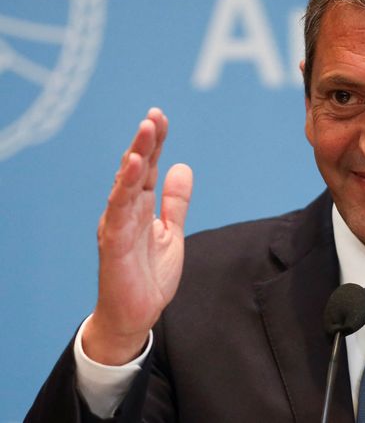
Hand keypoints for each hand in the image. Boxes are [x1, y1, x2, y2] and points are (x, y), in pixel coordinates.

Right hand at [83, 108, 192, 364]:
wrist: (136, 315)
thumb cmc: (149, 274)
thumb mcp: (171, 232)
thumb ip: (176, 202)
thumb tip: (182, 166)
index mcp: (140, 207)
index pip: (149, 167)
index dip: (155, 143)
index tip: (161, 117)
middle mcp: (126, 211)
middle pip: (135, 169)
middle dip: (145, 142)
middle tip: (154, 116)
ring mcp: (118, 225)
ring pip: (125, 184)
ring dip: (136, 156)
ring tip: (146, 131)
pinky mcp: (114, 243)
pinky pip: (119, 211)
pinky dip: (124, 188)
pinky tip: (134, 167)